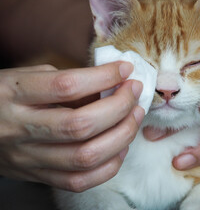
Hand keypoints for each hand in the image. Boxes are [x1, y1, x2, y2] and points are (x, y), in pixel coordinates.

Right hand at [0, 63, 144, 191]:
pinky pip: (80, 181)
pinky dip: (109, 165)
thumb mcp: (27, 77)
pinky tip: (120, 147)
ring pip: (85, 156)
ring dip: (121, 135)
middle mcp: (21, 129)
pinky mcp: (38, 176)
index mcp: (14, 94)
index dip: (103, 76)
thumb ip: (66, 81)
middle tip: (134, 93)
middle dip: (119, 107)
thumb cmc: (6, 96)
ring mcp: (29, 158)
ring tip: (134, 117)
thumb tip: (110, 86)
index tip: (125, 69)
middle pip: (81, 125)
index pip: (66, 86)